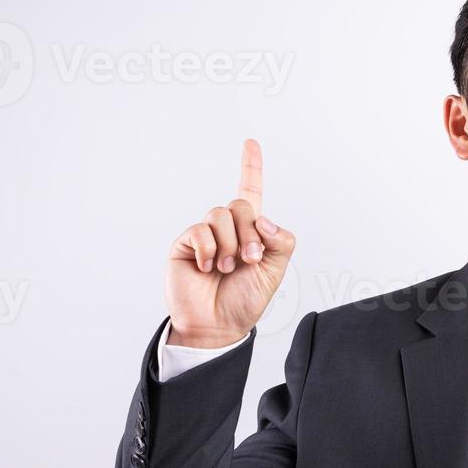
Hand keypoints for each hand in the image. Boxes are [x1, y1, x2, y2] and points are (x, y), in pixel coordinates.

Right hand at [164, 139, 295, 347]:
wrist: (218, 325)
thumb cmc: (245, 300)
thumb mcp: (275, 271)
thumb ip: (280, 242)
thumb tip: (265, 220)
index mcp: (251, 231)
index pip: (250, 192)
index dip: (250, 167)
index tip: (250, 143)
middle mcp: (227, 228)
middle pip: (242, 205)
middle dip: (252, 233)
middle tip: (250, 260)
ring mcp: (205, 235)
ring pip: (222, 214)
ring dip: (231, 244)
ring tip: (227, 269)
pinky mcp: (186, 243)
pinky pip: (201, 230)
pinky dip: (211, 250)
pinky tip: (209, 268)